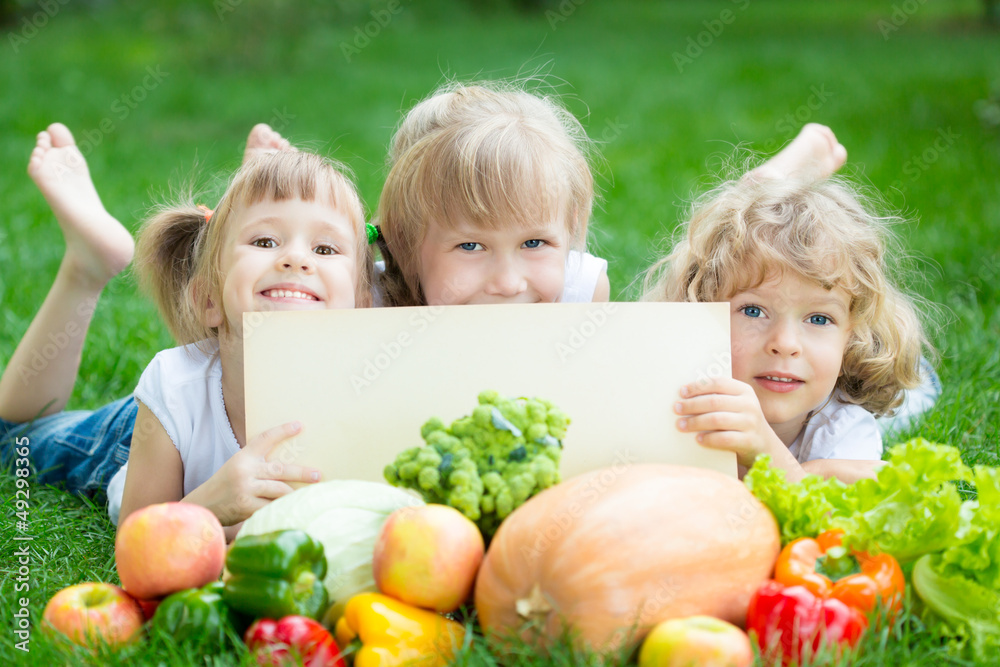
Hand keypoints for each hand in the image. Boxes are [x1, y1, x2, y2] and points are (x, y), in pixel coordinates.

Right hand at [184, 421, 321, 525]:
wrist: (204, 504)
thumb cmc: (227, 484)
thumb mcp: (238, 466)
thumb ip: (259, 464)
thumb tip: (290, 465)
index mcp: (244, 457)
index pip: (265, 439)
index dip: (282, 431)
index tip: (299, 425)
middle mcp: (245, 471)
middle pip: (280, 469)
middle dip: (301, 473)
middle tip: (317, 475)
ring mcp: (246, 489)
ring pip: (279, 490)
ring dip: (294, 494)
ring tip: (308, 495)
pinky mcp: (246, 507)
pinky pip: (272, 507)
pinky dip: (282, 508)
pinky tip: (293, 509)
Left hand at [674, 377, 787, 468]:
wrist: (764, 446)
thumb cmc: (741, 422)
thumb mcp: (736, 405)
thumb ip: (718, 397)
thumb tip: (684, 395)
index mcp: (744, 391)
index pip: (718, 383)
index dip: (698, 386)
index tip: (682, 392)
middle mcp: (749, 405)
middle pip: (714, 401)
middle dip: (691, 405)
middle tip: (676, 409)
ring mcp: (751, 423)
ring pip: (717, 420)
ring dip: (695, 422)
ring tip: (681, 425)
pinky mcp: (749, 441)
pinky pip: (724, 439)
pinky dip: (708, 439)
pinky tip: (698, 439)